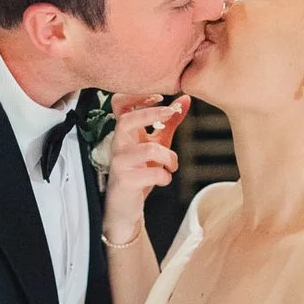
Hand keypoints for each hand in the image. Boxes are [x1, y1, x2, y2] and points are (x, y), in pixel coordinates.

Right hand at [102, 94, 188, 245]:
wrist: (126, 208)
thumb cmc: (141, 171)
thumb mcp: (158, 143)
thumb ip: (169, 122)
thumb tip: (185, 99)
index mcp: (125, 132)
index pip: (119, 104)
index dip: (137, 95)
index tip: (160, 97)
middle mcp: (118, 144)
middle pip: (127, 120)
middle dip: (152, 113)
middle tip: (171, 112)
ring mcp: (119, 163)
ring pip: (149, 150)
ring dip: (169, 157)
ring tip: (172, 165)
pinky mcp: (125, 181)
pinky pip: (153, 173)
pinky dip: (165, 176)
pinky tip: (163, 180)